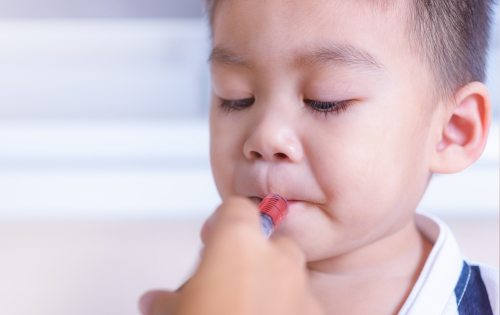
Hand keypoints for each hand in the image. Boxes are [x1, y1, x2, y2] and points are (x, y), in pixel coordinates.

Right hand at [139, 196, 322, 314]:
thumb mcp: (175, 314)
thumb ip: (167, 302)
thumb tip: (156, 302)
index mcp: (239, 244)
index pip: (237, 208)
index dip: (223, 224)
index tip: (212, 243)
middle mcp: (278, 260)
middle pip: (266, 243)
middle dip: (248, 260)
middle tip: (223, 287)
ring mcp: (303, 291)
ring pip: (287, 275)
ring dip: (268, 287)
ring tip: (241, 312)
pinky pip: (300, 304)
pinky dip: (285, 311)